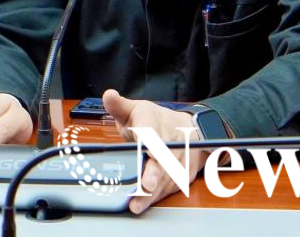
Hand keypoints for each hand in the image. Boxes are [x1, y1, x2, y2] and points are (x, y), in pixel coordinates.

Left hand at [103, 89, 205, 213]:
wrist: (191, 129)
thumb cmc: (158, 121)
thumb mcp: (137, 109)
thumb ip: (119, 106)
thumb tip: (108, 95)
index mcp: (155, 122)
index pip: (153, 132)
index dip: (151, 143)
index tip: (147, 150)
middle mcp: (170, 141)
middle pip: (164, 159)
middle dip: (155, 173)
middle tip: (145, 185)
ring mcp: (180, 159)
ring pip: (168, 176)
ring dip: (153, 192)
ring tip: (137, 204)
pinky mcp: (184, 174)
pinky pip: (171, 186)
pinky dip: (158, 197)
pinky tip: (144, 204)